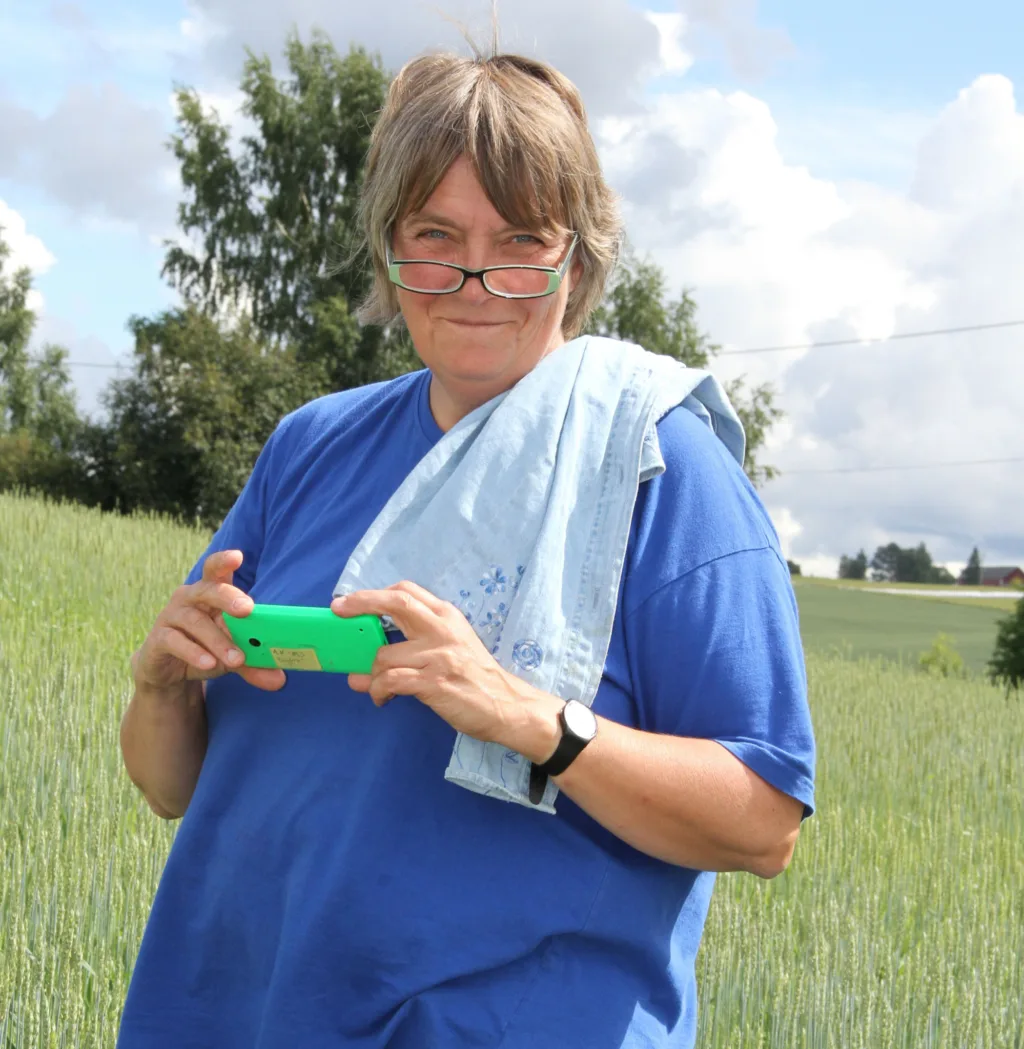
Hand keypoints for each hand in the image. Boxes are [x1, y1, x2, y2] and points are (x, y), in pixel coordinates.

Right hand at [132, 549, 285, 693]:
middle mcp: (190, 598)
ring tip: (236, 659)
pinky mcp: (158, 638)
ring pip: (195, 621)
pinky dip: (194, 652)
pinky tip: (209, 663)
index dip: (224, 561)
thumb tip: (280, 681)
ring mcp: (171, 616)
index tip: (238, 556)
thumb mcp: (233, 657)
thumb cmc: (206, 649)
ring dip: (218, 640)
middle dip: (228, 597)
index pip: (216, 570)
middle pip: (208, 590)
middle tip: (247, 609)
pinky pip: (175, 641)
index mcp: (211, 593)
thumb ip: (255, 665)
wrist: (169, 671)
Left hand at [333, 579, 533, 746]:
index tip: (351, 601)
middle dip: (361, 602)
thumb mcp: (453, 646)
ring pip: (384, 655)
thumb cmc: (475, 676)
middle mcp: (442, 629)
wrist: (506, 705)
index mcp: (447, 616)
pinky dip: (378, 691)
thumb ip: (415, 644)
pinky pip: (391, 681)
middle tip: (339, 611)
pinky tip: (382, 699)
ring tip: (373, 688)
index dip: (374, 594)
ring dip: (369, 675)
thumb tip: (369, 657)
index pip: (407, 591)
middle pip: (396, 602)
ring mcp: (438, 655)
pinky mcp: (434, 682)